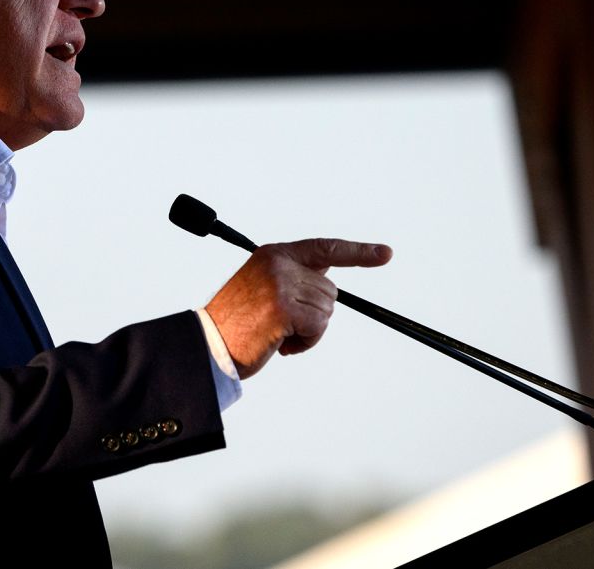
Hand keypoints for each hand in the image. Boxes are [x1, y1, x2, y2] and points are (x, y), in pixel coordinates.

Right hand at [206, 238, 391, 379]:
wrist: (208, 343)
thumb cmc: (236, 323)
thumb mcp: (263, 287)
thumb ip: (293, 279)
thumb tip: (327, 286)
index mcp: (274, 254)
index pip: (324, 248)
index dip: (357, 252)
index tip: (384, 254)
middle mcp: (278, 264)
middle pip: (329, 291)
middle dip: (313, 314)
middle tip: (281, 325)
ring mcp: (281, 284)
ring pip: (326, 310)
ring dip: (308, 331)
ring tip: (277, 334)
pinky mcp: (284, 308)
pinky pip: (318, 327)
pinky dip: (305, 342)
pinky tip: (280, 343)